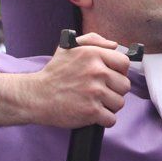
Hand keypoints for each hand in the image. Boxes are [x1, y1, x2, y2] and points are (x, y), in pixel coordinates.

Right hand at [0, 33, 130, 128]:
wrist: (36, 96)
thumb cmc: (54, 73)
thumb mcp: (69, 47)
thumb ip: (93, 40)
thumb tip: (114, 45)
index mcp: (93, 54)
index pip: (124, 63)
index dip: (120, 71)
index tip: (112, 76)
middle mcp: (96, 72)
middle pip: (124, 85)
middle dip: (114, 90)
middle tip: (101, 92)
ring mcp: (94, 92)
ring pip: (119, 103)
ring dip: (109, 106)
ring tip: (95, 102)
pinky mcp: (91, 111)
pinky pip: (111, 119)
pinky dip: (104, 120)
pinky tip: (94, 114)